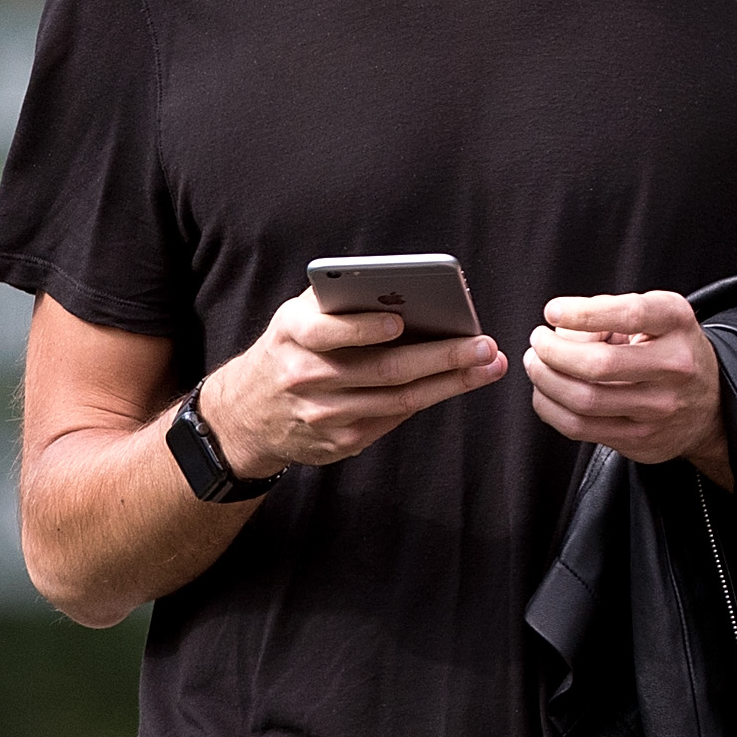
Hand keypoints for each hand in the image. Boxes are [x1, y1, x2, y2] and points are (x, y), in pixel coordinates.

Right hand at [199, 290, 505, 479]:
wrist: (247, 413)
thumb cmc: (291, 348)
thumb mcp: (299, 316)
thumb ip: (340, 302)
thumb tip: (409, 294)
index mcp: (293, 334)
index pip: (327, 331)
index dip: (362, 328)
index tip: (400, 321)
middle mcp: (306, 376)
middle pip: (383, 370)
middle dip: (442, 357)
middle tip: (485, 346)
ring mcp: (323, 415)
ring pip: (398, 399)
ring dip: (450, 382)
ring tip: (488, 365)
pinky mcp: (339, 442)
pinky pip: (393, 418)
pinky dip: (427, 399)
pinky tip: (457, 383)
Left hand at [525, 290, 730, 485]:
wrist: (710, 405)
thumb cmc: (669, 349)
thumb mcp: (655, 315)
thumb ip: (609, 312)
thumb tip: (561, 331)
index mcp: (677, 323)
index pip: (629, 315)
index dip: (583, 313)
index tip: (553, 311)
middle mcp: (675, 366)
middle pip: (599, 364)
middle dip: (553, 352)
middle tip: (538, 341)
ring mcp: (659, 409)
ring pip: (585, 400)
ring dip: (545, 380)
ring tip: (537, 364)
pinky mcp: (641, 440)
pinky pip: (580, 428)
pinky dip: (550, 408)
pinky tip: (546, 392)